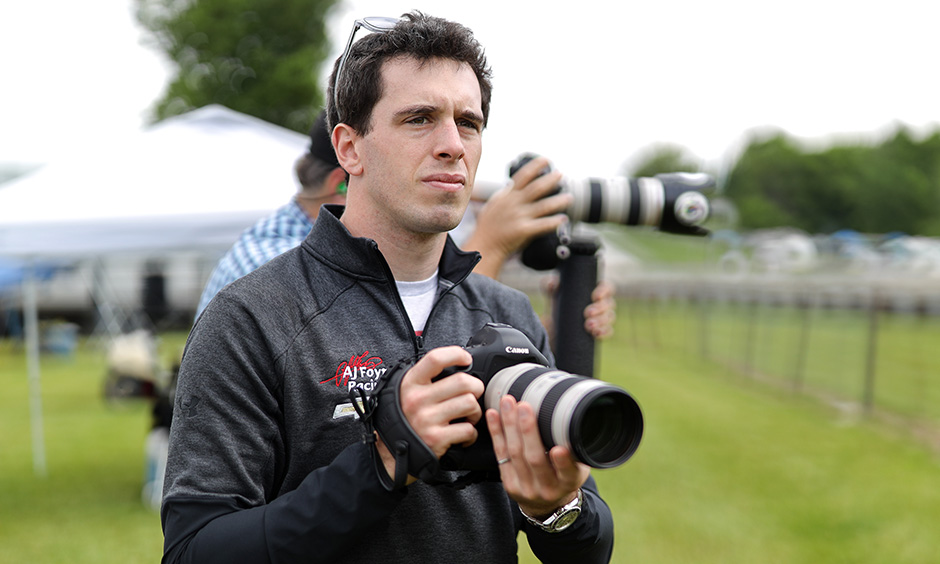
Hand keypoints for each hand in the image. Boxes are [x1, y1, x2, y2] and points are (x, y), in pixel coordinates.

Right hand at [375, 346, 483, 482]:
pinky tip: (463, 433)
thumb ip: (426, 378)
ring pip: (470, 403)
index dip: (456, 354)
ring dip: (475, 410)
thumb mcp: (406, 391)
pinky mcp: (436, 438)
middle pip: (462, 381)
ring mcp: (427, 419)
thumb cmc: (405, 419)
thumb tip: (456, 365)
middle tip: (473, 393)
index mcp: (411, 383)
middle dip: (475, 387)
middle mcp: (417, 399)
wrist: (392, 453)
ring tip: (468, 415)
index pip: (435, 359)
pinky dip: (471, 433)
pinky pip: (468, 429)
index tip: (466, 359)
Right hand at [464, 156, 572, 278]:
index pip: (523, 176)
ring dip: (559, 201)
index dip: (536, 166)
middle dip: (550, 180)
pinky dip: (554, 222)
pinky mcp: (524, 230)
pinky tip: (563, 219)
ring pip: (544, 206)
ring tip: (570, 198)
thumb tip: (512, 184)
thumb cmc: (488, 226)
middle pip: (536, 188)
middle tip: (561, 174)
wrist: (485, 245)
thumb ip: (505, 194)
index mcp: (508, 196)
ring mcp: (519, 217)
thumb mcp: (494, 204)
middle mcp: (514, 204)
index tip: (546, 160)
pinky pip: (543, 225)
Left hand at [485, 395, 589, 518]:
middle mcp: (546, 488)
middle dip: (528, 430)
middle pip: (535, 458)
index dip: (563, 462)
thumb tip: (575, 417)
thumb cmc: (564, 477)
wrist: (547, 504)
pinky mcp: (508, 483)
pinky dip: (496, 433)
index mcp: (569, 483)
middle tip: (525, 407)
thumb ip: (576, 449)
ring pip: (515, 453)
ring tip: (508, 403)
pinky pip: (500, 455)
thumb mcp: (579, 467)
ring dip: (509, 425)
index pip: (567, 472)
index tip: (559, 449)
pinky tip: (493, 415)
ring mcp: (525, 487)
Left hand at [540, 277, 616, 343]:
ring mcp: (602, 318)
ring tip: (588, 326)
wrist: (552, 328)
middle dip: (600, 308)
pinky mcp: (600, 331)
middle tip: (587, 313)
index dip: (604, 290)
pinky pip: (608, 331)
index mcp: (594, 290)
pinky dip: (604, 332)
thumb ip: (550, 285)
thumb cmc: (557, 306)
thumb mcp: (551, 295)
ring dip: (601, 321)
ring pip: (610, 317)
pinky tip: (596, 333)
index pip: (606, 287)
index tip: (595, 296)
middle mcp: (601, 303)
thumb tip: (553, 284)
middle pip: (609, 303)